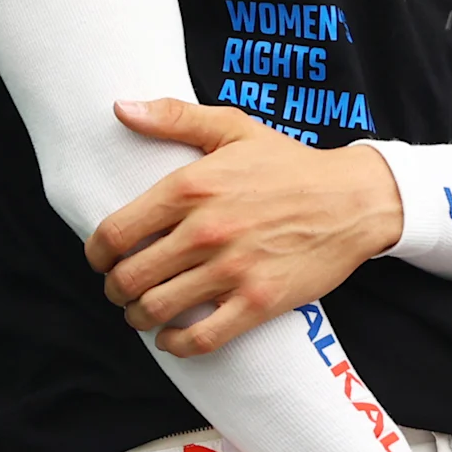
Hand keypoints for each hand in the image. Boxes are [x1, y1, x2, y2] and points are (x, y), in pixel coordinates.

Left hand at [83, 97, 403, 354]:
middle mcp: (206, 231)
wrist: (355, 199)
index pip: (114, 234)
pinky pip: (201, 338)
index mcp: (192, 188)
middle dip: (116, 289)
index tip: (103, 260)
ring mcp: (233, 269)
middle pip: (129, 278)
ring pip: (156, 310)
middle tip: (124, 288)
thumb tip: (120, 107)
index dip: (96, 255)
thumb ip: (175, 117)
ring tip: (144, 312)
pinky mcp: (259, 301)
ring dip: (139, 317)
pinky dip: (176, 345)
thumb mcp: (235, 129)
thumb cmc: (292, 165)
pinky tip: (173, 337)